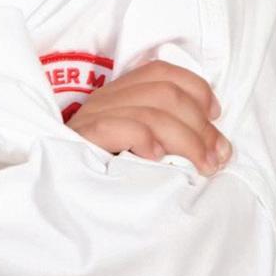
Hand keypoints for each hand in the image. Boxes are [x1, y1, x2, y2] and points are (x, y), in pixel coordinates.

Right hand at [66, 59, 230, 175]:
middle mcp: (105, 100)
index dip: (195, 88)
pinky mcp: (83, 140)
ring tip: (201, 166)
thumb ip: (171, 138)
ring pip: (151, 111)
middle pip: (164, 93)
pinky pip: (120, 127)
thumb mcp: (143, 151)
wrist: (57, 203)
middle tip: (216, 157)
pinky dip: (146, 139)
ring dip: (187, 140)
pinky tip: (158, 159)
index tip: (215, 115)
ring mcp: (92, 118)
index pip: (160, 71)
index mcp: (119, 94)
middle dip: (200, 125)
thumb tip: (217, 145)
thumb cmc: (109, 178)